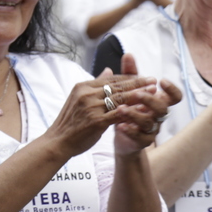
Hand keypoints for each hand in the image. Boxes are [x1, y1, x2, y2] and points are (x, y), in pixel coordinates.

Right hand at [45, 70, 160, 159]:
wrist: (58, 141)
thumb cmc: (70, 122)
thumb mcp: (79, 98)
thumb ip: (95, 84)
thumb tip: (108, 70)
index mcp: (83, 86)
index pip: (110, 79)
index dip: (128, 78)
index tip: (143, 76)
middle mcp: (87, 94)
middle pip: (117, 86)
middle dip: (138, 83)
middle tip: (153, 81)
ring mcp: (91, 107)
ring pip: (120, 99)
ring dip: (138, 95)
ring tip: (153, 92)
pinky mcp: (96, 121)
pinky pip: (118, 114)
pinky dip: (131, 111)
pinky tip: (143, 110)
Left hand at [111, 54, 182, 153]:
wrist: (123, 137)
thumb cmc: (128, 110)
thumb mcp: (128, 91)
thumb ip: (130, 74)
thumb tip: (128, 54)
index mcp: (158, 102)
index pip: (175, 97)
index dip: (172, 90)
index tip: (161, 81)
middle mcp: (158, 116)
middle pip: (163, 109)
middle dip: (150, 100)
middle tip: (135, 94)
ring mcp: (152, 129)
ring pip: (150, 123)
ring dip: (135, 114)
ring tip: (120, 109)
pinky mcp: (142, 141)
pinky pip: (140, 137)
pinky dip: (130, 131)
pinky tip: (119, 125)